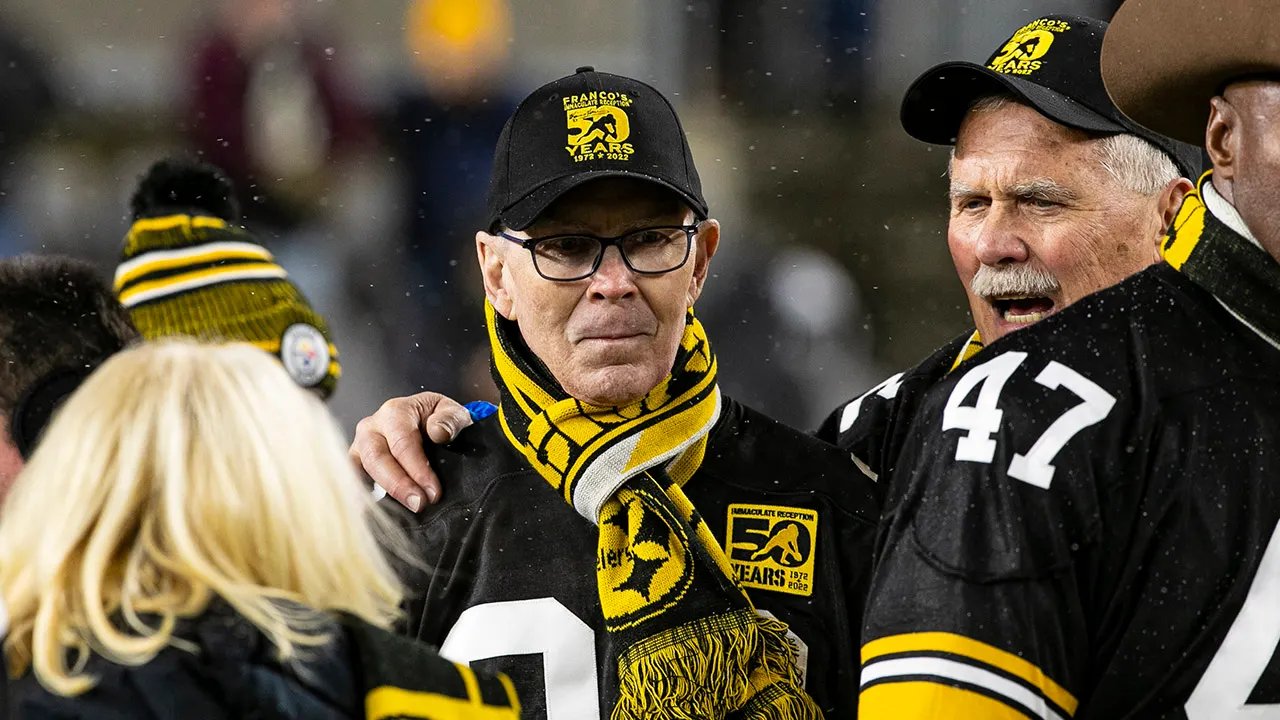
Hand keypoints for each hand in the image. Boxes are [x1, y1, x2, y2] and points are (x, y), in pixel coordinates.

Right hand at [349, 392, 472, 511]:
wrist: (426, 420)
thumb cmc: (438, 418)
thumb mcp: (453, 412)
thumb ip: (451, 420)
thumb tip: (438, 432)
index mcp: (395, 412)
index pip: (402, 443)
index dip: (417, 470)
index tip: (433, 492)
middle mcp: (372, 427)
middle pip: (377, 458)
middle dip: (398, 485)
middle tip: (420, 504)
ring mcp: (360, 446)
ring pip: (359, 469)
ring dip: (380, 492)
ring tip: (398, 512)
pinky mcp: (356, 463)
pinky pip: (352, 480)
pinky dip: (359, 496)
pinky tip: (372, 514)